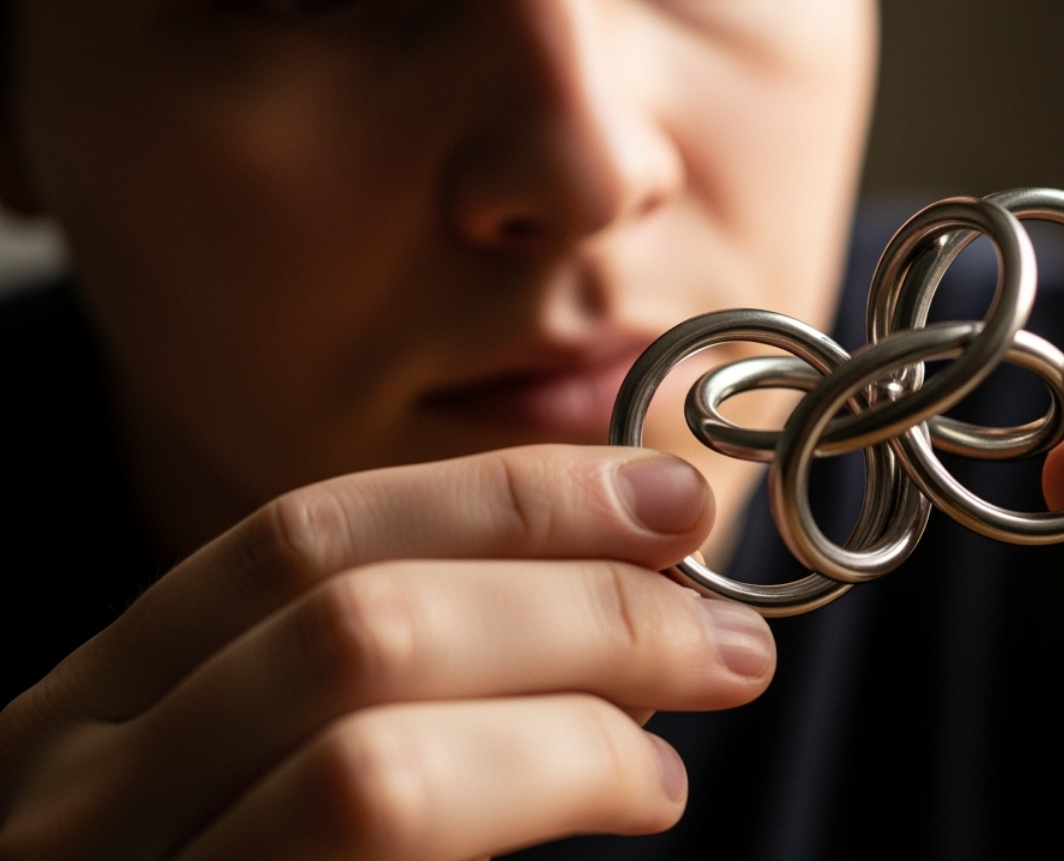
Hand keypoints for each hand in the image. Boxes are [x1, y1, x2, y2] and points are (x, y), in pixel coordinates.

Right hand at [0, 446, 774, 859]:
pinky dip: (546, 793)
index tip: (661, 494)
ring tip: (703, 702)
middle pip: (358, 627)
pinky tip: (636, 787)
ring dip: (584, 711)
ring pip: (378, 765)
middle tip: (722, 623)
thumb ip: (384, 673)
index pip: (306, 540)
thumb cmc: (241, 853)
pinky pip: (387, 848)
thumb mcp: (245, 760)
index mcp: (94, 707)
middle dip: (578, 600)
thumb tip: (605, 581)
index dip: (507, 498)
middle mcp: (85, 796)